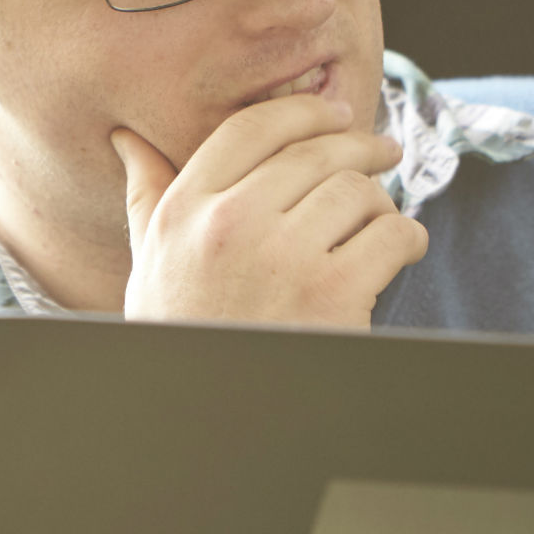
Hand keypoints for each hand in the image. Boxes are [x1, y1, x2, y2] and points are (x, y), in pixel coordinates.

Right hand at [110, 94, 426, 329]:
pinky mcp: (333, 293)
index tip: (332, 115)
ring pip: (356, 190)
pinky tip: (401, 250)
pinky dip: (406, 238)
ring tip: (381, 219)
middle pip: (313, 153)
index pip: (249, 130)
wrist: (212, 421)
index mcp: (183, 211)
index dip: (300, 112)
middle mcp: (229, 225)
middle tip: (383, 151)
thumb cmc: (185, 336)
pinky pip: (391, 235)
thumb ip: (146, 197)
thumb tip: (127, 139)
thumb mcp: (151, 264)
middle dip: (359, 147)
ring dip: (379, 201)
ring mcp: (283, 258)